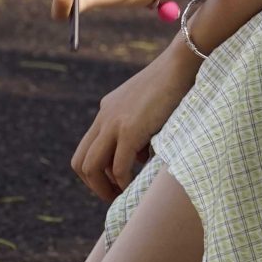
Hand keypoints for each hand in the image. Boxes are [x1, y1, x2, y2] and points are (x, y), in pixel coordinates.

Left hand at [70, 43, 195, 199]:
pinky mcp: (130, 129)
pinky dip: (123, 182)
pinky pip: (118, 166)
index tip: (113, 182)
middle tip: (111, 196)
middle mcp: (104, 117)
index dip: (96, 171)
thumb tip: (139, 156)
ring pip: (91, 167)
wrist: (180, 64)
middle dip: (93, 184)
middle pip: (80, 161)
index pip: (87, 148)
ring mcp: (114, 123)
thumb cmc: (173, 85)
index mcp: (107, 111)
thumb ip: (138, 130)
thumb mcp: (147, 108)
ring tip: (119, 196)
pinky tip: (133, 187)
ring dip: (103, 188)